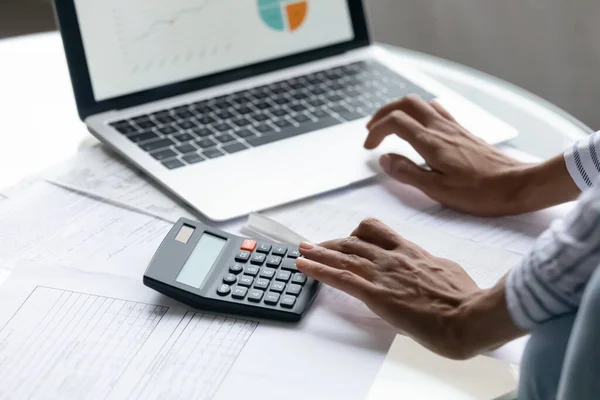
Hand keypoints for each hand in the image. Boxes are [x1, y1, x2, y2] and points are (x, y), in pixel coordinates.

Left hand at [296, 218, 522, 358]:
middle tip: (316, 245)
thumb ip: (433, 267)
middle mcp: (393, 257)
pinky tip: (303, 266)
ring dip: (318, 252)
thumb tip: (431, 269)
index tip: (347, 236)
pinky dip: (318, 270)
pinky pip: (341, 278)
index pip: (378, 233)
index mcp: (412, 252)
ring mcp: (383, 274)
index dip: (357, 234)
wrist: (472, 315)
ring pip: (343, 256)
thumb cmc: (467, 299)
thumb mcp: (449, 272)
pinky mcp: (377, 294)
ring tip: (302, 250)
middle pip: (355, 241)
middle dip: (333, 243)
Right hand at [365, 95, 579, 215]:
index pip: (395, 121)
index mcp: (431, 142)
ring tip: (390, 127)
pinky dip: (420, 113)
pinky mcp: (463, 132)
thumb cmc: (479, 192)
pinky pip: (437, 111)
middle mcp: (441, 129)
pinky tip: (419, 127)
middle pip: (406, 103)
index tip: (369, 147)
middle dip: (383, 112)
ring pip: (421, 103)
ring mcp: (454, 127)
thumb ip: (407, 173)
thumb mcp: (437, 189)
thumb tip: (385, 160)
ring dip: (400, 110)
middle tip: (372, 130)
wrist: (517, 184)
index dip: (376, 130)